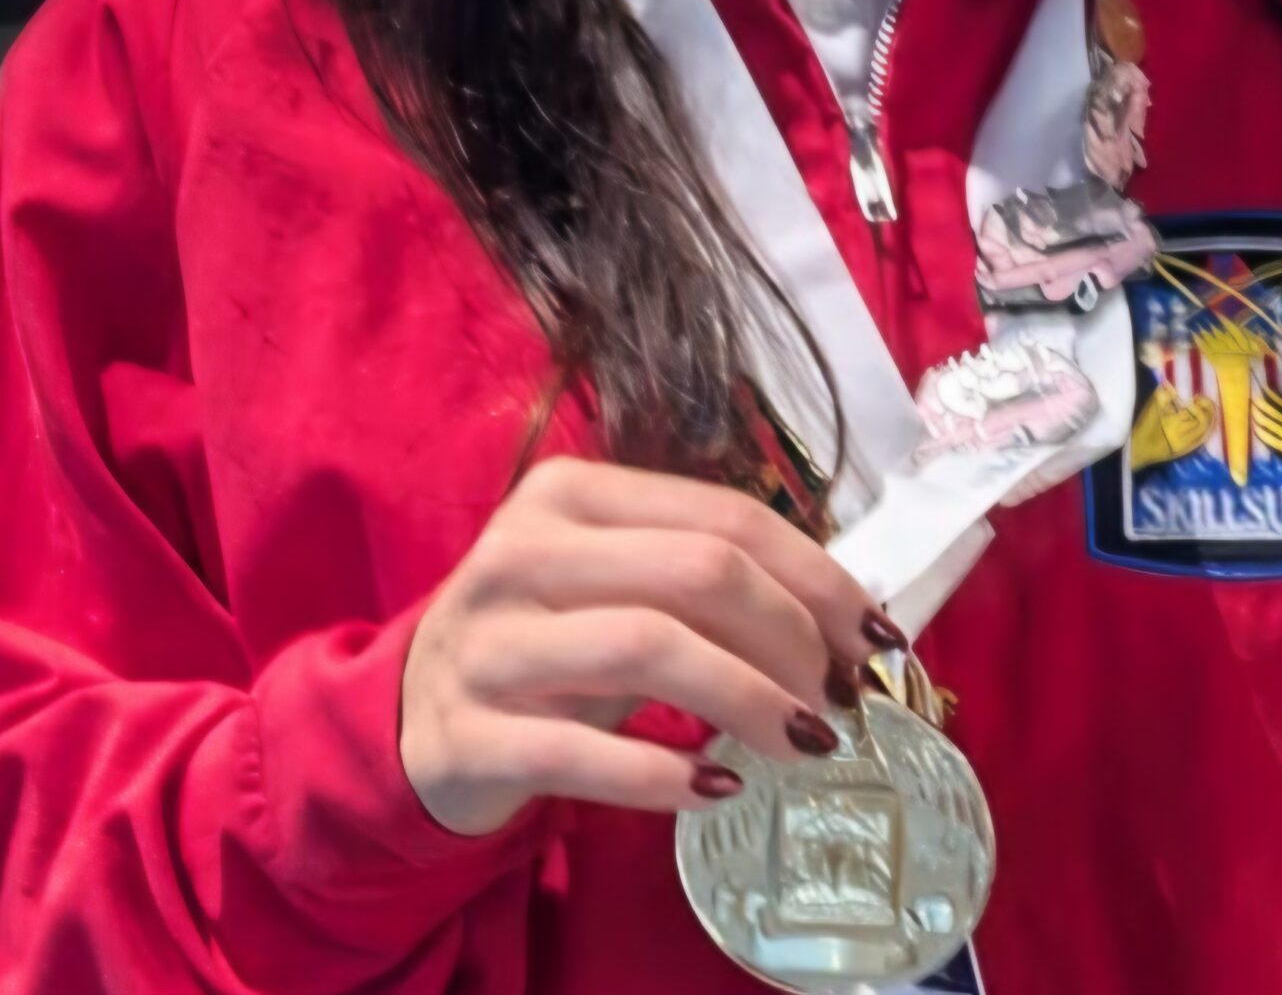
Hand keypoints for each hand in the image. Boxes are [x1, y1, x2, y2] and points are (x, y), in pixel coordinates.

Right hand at [398, 455, 894, 837]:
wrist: (410, 715)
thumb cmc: (545, 639)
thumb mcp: (613, 585)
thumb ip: (703, 578)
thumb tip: (846, 614)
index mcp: (570, 493)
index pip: (722, 517)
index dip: (814, 575)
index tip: (872, 637)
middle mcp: (523, 549)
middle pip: (696, 572)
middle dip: (791, 636)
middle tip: (837, 699)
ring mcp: (489, 640)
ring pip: (649, 646)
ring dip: (746, 698)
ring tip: (801, 742)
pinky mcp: (468, 733)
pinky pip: (581, 753)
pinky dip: (663, 773)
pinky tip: (717, 788)